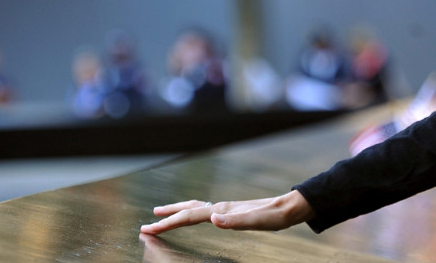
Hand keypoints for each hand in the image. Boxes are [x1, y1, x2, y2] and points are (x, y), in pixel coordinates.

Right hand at [140, 190, 315, 235]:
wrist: (288, 208)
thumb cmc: (274, 216)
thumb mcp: (257, 221)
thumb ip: (235, 221)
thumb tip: (212, 219)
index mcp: (222, 210)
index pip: (189, 216)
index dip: (168, 223)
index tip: (149, 228)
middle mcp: (220, 207)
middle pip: (187, 209)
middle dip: (166, 217)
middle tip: (147, 224)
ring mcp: (225, 208)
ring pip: (194, 207)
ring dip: (176, 211)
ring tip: (161, 213)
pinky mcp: (230, 211)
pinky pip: (203, 210)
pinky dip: (190, 212)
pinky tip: (193, 215)